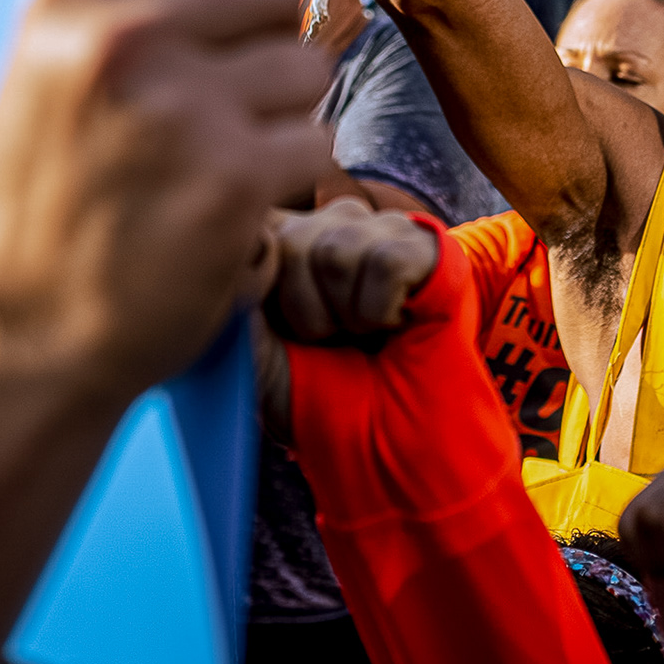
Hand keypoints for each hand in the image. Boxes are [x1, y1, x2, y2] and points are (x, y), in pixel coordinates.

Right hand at [0, 0, 334, 399]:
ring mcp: (181, 107)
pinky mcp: (232, 179)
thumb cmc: (43, 203)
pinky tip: (230, 206)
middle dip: (272, 38)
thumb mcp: (48, 71)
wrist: (16, 338)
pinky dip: (290, 177)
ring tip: (213, 162)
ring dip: (282, 116)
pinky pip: (315, 142)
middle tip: (230, 100)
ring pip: (306, 67)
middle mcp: (124, 38)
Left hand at [252, 197, 439, 438]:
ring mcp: (380, 228)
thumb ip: (238, 293)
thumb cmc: (320, 393)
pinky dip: (383, 312)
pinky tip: (397, 325)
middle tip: (331, 342)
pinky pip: (385, 263)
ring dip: (347, 317)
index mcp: (285, 242)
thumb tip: (249, 241)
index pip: (254, 227)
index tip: (277, 334)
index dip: (259, 285)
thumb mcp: (259, 351)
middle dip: (304, 314)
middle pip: (291, 242)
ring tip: (365, 335)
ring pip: (337, 252)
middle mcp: (331, 223)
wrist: (386, 440)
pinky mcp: (425, 245)